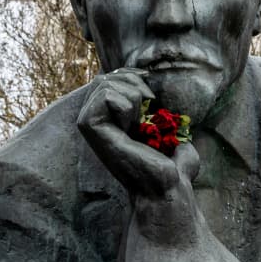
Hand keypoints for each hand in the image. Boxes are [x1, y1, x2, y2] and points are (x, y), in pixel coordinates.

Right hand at [77, 68, 196, 196]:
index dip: (133, 77)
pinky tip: (131, 128)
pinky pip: (107, 95)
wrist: (168, 185)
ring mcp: (88, 123)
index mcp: (108, 119)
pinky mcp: (89, 126)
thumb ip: (155, 108)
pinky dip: (127, 106)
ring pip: (105, 82)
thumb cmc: (172, 164)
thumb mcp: (166, 128)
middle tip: (147, 113)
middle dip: (135, 86)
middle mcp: (94, 120)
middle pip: (106, 76)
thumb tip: (159, 94)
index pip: (110, 76)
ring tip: (139, 124)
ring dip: (134, 98)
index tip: (152, 100)